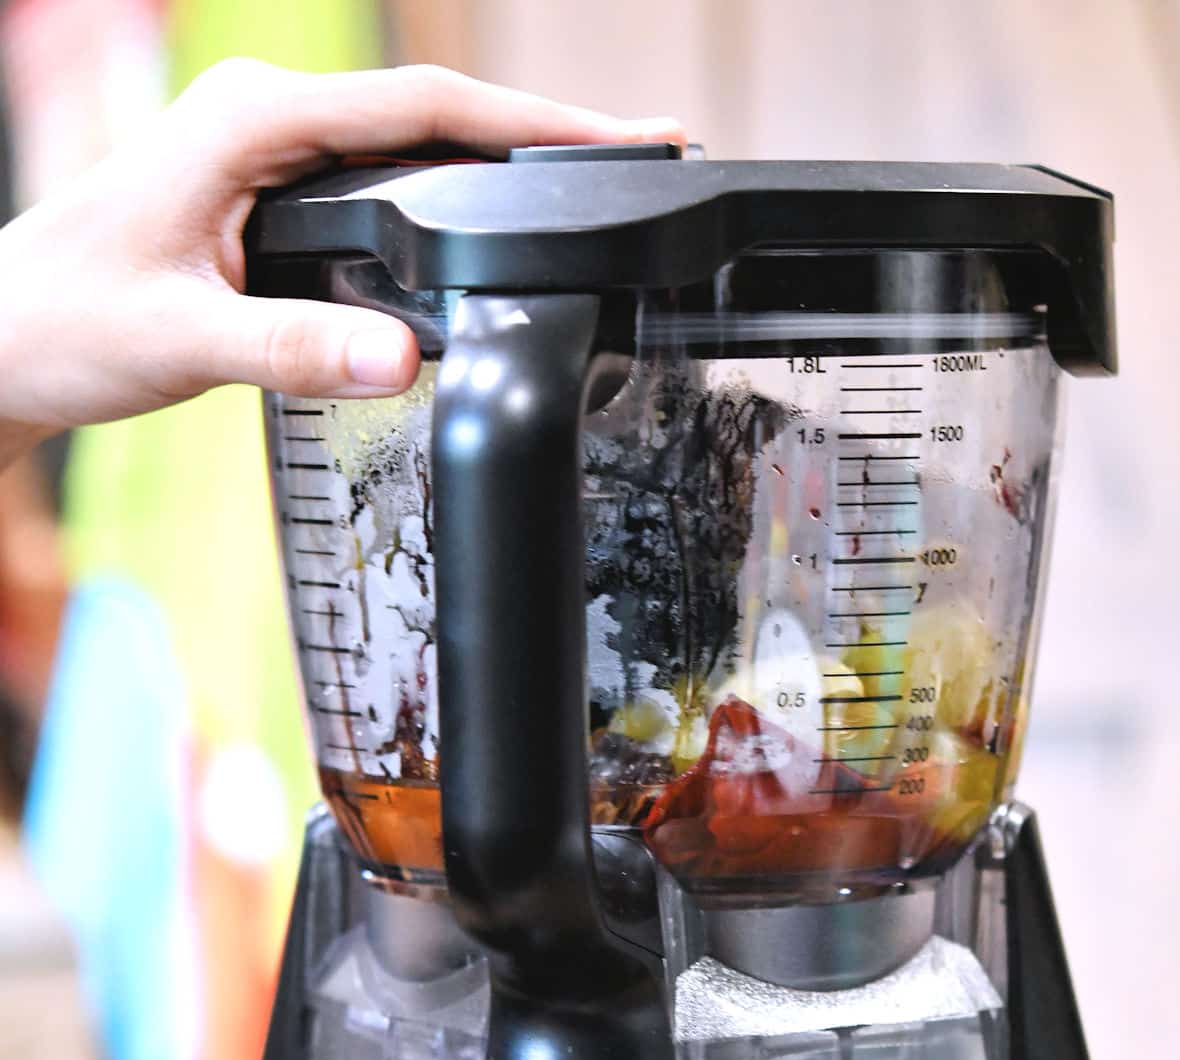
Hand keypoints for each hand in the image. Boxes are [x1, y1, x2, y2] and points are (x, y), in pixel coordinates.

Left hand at [0, 61, 682, 462]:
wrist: (2, 337)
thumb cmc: (63, 324)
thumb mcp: (180, 341)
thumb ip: (293, 350)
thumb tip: (405, 358)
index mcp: (249, 119)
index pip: (425, 108)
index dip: (535, 123)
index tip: (622, 140)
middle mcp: (264, 115)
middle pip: (437, 112)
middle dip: (544, 134)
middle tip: (642, 157)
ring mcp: (267, 147)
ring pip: (414, 144)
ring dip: (502, 164)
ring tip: (594, 188)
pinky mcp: (268, 187)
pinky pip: (382, 180)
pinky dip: (450, 197)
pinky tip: (497, 224)